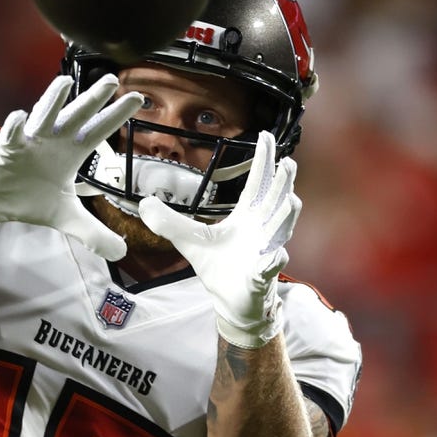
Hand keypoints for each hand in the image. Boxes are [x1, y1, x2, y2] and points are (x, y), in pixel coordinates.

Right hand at [0, 74, 142, 260]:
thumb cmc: (31, 197)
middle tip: (110, 80)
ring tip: (65, 82)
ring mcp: (30, 141)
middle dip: (92, 99)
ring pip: (44, 117)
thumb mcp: (67, 218)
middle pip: (77, 116)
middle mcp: (54, 140)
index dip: (117, 116)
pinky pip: (11, 136)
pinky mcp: (6, 149)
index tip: (138, 98)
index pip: (99, 131)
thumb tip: (121, 253)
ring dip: (53, 100)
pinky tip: (20, 119)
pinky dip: (15, 127)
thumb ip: (93, 232)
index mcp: (71, 151)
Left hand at [138, 132, 300, 347]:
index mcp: (246, 216)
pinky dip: (273, 261)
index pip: (257, 183)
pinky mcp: (261, 276)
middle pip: (274, 201)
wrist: (229, 300)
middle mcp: (261, 229)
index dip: (263, 161)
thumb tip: (144, 203)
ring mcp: (264, 251)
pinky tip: (276, 256)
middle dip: (283, 183)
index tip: (268, 136)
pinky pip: (269, 268)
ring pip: (279, 231)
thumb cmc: (217, 266)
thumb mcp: (188, 240)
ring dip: (285, 217)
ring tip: (291, 201)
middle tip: (288, 163)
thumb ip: (168, 221)